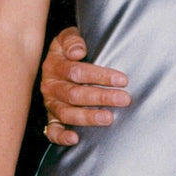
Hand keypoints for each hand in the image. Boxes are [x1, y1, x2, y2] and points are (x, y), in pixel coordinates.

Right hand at [41, 26, 129, 145]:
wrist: (54, 60)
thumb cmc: (67, 49)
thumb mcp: (66, 37)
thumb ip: (72, 40)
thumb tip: (78, 51)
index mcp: (54, 66)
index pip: (77, 72)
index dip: (100, 76)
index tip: (122, 80)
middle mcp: (51, 87)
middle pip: (75, 94)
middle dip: (101, 97)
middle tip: (124, 99)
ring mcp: (51, 104)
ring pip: (67, 113)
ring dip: (89, 117)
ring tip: (109, 118)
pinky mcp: (51, 118)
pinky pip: (52, 131)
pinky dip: (61, 137)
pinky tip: (75, 139)